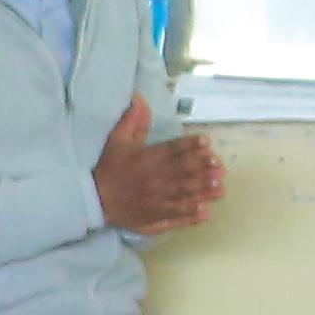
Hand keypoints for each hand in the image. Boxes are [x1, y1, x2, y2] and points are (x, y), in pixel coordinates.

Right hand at [89, 100, 215, 236]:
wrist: (94, 199)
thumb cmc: (108, 169)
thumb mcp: (116, 140)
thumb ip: (131, 121)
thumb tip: (140, 99)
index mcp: (148, 157)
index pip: (173, 149)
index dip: (191, 144)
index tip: (206, 141)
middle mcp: (156, 177)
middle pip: (184, 171)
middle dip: (204, 167)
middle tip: (219, 165)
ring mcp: (157, 198)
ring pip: (184, 193)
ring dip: (204, 190)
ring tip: (220, 186)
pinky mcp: (155, 215)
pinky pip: (176, 215)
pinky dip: (191, 214)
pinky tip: (206, 212)